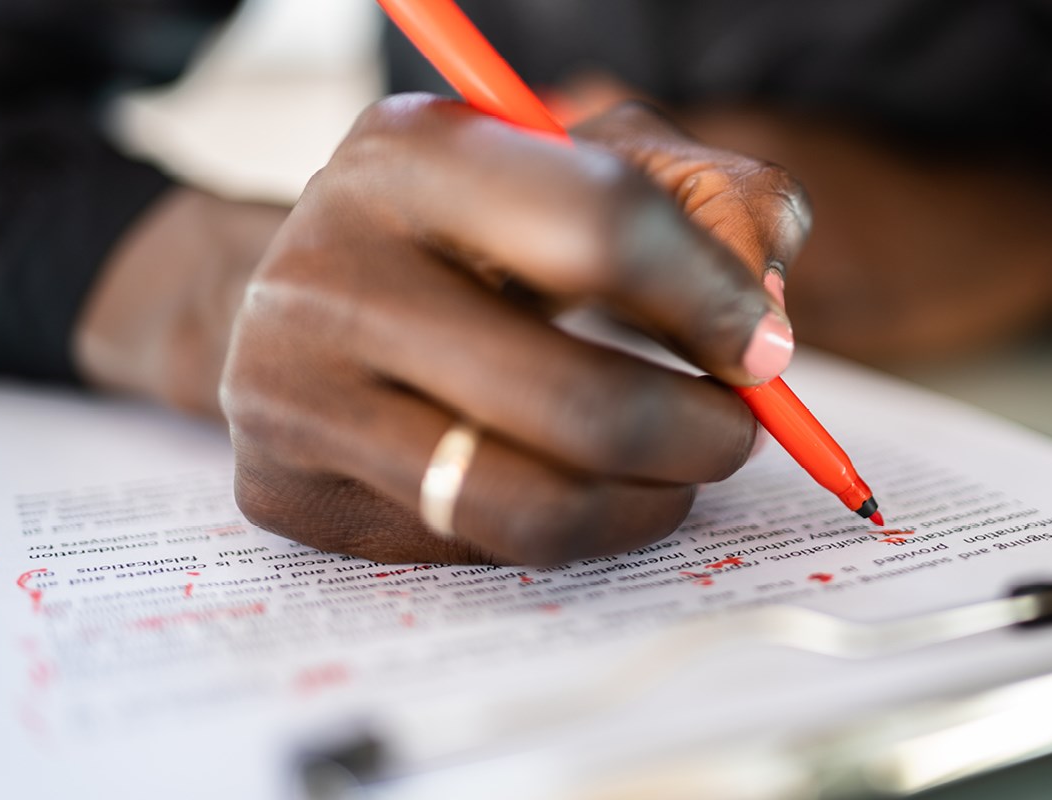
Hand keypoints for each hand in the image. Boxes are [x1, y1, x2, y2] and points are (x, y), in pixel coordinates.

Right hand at [85, 97, 809, 564]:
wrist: (299, 287)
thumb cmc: (476, 227)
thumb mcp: (591, 166)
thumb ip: (713, 201)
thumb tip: (764, 319)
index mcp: (414, 154)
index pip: (603, 228)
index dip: (714, 301)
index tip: (760, 347)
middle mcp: (330, 271)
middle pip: (582, 404)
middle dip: (706, 436)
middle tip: (733, 431)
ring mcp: (291, 391)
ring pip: (537, 507)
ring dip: (648, 504)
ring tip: (673, 471)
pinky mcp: (288, 491)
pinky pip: (478, 551)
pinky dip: (561, 529)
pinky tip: (561, 477)